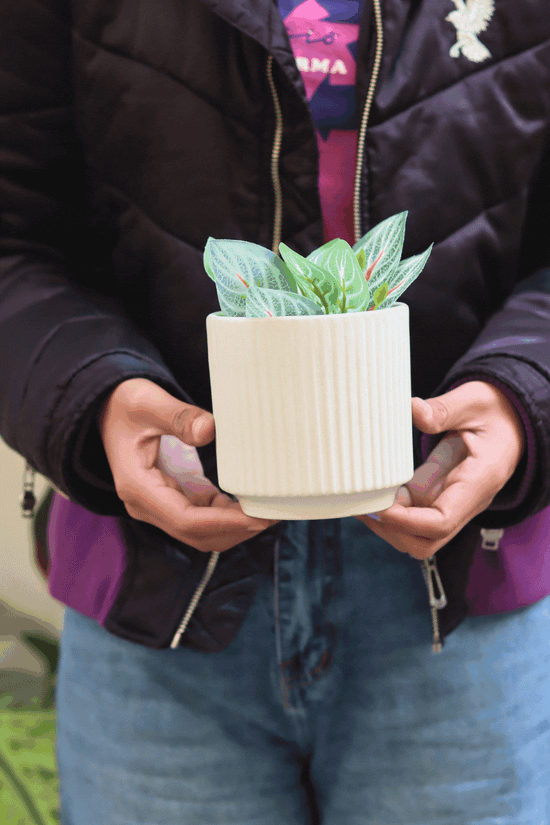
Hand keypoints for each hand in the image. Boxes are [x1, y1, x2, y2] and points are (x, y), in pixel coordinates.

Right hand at [99, 378, 278, 551]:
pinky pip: (200, 518)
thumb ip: (178, 416)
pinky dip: (225, 515)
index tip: (258, 515)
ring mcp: (156, 505)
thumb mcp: (148, 402)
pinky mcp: (168, 499)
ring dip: (233, 526)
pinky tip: (247, 501)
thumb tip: (210, 429)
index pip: (187, 521)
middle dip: (236, 530)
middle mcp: (145, 504)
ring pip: (200, 532)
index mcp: (138, 487)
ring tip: (267, 509)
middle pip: (196, 535)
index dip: (226, 523)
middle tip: (274, 514)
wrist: (105, 408)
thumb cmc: (124, 404)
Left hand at [355, 381, 524, 558]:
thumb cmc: (495, 411)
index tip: (379, 507)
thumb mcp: (473, 401)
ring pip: (418, 535)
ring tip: (361, 502)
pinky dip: (392, 512)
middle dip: (392, 530)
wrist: (512, 422)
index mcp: (479, 480)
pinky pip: (415, 518)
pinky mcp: (441, 498)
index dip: (406, 521)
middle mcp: (467, 501)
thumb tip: (413, 409)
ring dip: (389, 525)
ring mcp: (453, 503)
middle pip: (427, 540)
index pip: (442, 520)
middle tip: (363, 506)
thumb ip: (444, 409)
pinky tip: (371, 494)